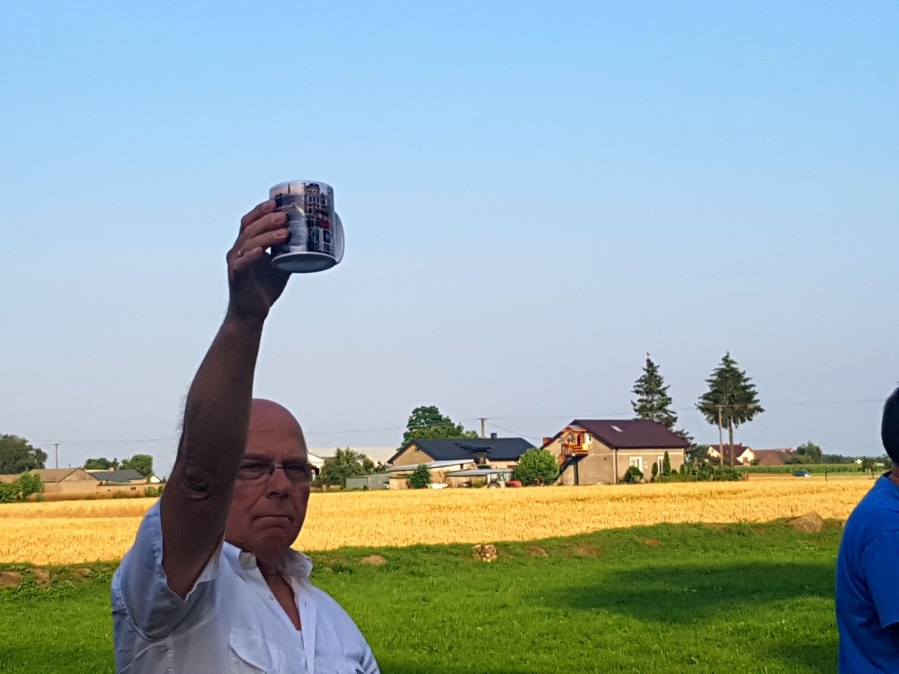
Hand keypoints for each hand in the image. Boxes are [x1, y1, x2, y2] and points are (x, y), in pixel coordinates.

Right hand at [226, 200, 290, 323]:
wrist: (252, 313)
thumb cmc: (265, 287)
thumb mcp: (281, 265)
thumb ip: (290, 252)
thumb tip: (312, 240)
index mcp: (246, 244)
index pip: (250, 221)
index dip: (260, 210)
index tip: (276, 202)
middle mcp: (237, 250)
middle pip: (250, 229)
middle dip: (267, 220)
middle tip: (285, 216)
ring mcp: (235, 263)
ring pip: (248, 243)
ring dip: (266, 236)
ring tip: (284, 232)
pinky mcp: (236, 277)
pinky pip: (242, 263)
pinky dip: (251, 256)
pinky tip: (260, 251)